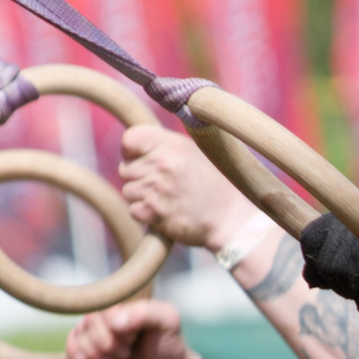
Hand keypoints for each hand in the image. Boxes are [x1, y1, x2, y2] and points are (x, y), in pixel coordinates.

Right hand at [66, 300, 189, 358]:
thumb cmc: (168, 345)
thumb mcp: (168, 323)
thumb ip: (146, 313)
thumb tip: (114, 321)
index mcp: (124, 301)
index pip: (106, 309)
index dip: (116, 328)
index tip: (134, 338)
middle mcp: (108, 313)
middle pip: (90, 323)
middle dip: (108, 344)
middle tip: (128, 352)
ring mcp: (97, 330)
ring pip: (81, 335)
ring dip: (98, 354)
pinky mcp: (89, 347)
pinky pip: (71, 344)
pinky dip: (76, 354)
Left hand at [118, 125, 252, 250]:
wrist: (232, 219)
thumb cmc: (217, 186)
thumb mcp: (196, 153)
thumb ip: (167, 146)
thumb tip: (137, 143)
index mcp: (173, 146)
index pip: (130, 139)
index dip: (130, 150)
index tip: (138, 158)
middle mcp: (163, 165)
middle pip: (125, 168)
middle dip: (137, 177)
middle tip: (159, 185)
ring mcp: (158, 189)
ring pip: (128, 190)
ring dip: (141, 197)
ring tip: (164, 199)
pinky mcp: (155, 213)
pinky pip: (134, 210)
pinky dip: (144, 213)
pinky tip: (163, 212)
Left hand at [300, 215, 358, 314]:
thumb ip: (335, 266)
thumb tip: (310, 281)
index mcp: (349, 217)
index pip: (311, 237)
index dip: (315, 263)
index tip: (325, 279)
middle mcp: (358, 219)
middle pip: (322, 258)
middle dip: (334, 282)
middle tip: (353, 290)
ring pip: (336, 270)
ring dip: (348, 291)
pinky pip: (356, 279)